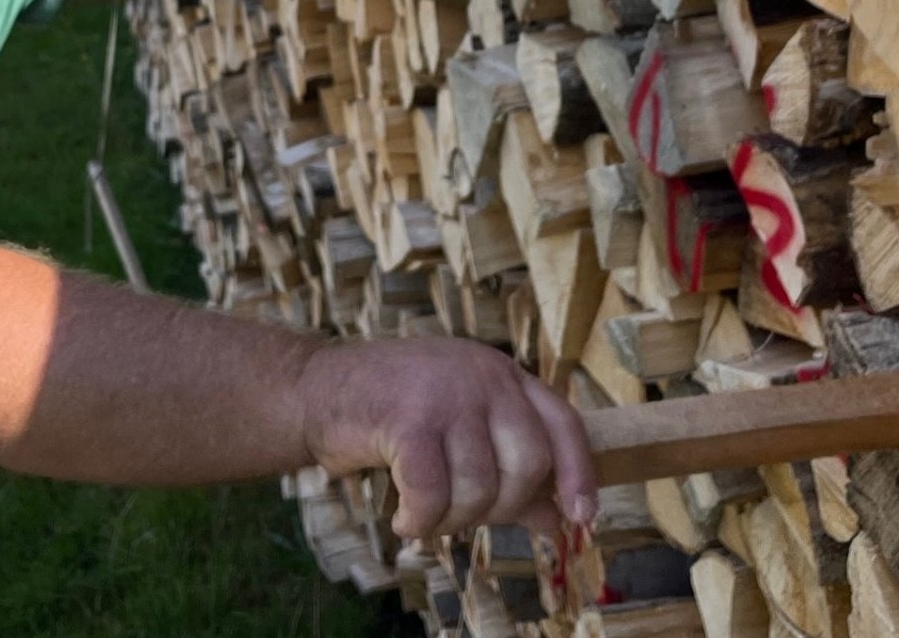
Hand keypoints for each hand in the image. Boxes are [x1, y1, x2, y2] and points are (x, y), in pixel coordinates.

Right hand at [298, 336, 596, 537]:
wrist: (317, 389)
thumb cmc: (393, 413)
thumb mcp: (463, 431)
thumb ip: (511, 472)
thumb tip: (559, 523)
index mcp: (503, 375)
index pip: (562, 424)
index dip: (577, 475)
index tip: (581, 518)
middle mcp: (483, 376)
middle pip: (527, 463)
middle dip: (499, 506)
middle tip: (463, 514)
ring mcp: (447, 393)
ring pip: (480, 485)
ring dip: (452, 519)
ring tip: (425, 515)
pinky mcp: (409, 417)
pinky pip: (433, 492)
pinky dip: (420, 519)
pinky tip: (404, 519)